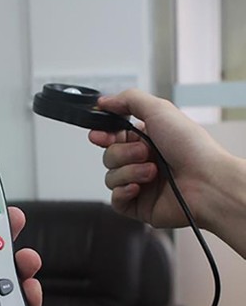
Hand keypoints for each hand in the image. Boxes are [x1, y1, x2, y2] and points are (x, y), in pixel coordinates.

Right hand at [88, 89, 229, 229]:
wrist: (206, 182)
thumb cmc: (192, 148)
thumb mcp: (159, 109)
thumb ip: (128, 100)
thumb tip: (104, 101)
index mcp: (147, 138)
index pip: (113, 136)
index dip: (103, 135)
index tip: (98, 135)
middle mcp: (143, 161)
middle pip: (109, 156)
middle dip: (123, 153)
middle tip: (144, 152)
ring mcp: (140, 184)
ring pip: (111, 177)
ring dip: (129, 172)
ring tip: (152, 172)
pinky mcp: (139, 206)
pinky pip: (115, 200)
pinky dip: (124, 192)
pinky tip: (139, 187)